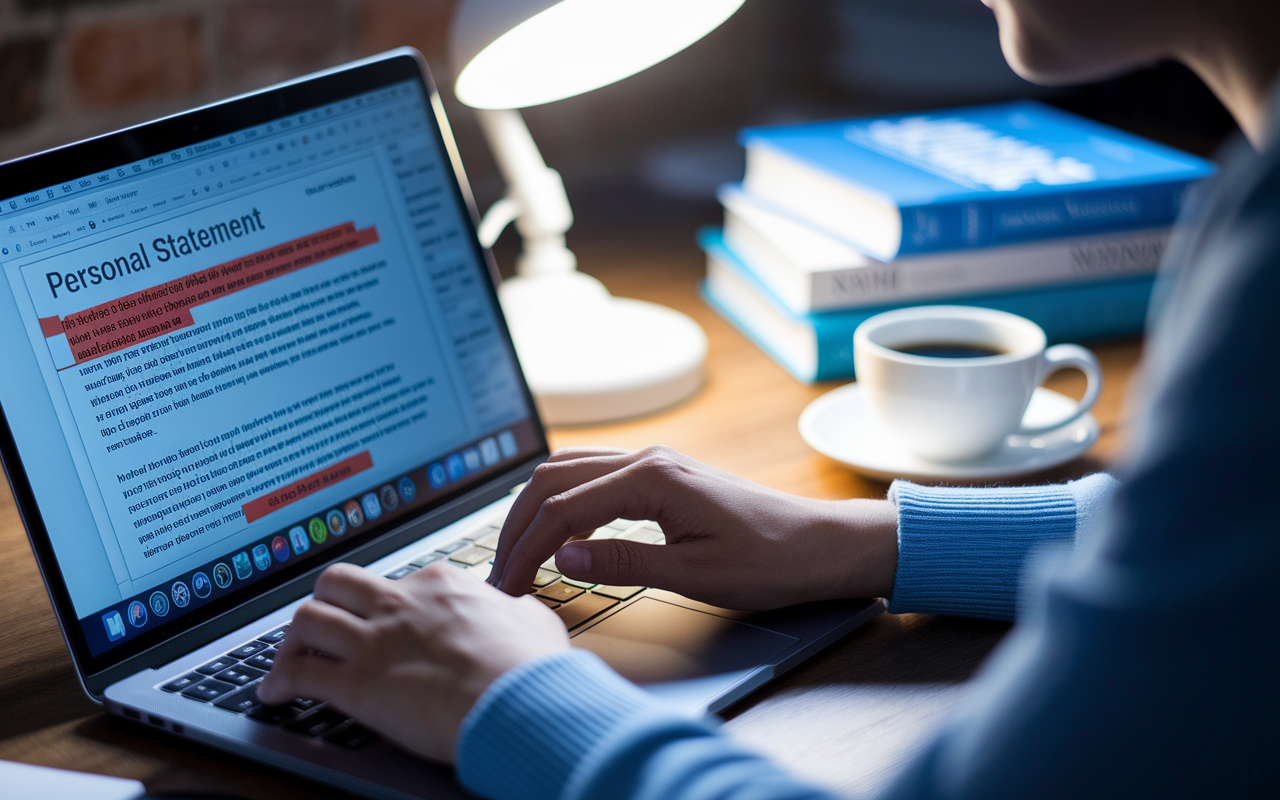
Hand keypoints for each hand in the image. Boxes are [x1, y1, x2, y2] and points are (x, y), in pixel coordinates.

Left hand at [256, 561, 568, 762]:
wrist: (521, 700)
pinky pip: (299, 674)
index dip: (386, 603)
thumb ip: (513, 610)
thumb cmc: (533, 666)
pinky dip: (278, 682)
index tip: (382, 620)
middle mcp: (401, 603)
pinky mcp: (357, 684)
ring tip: (289, 658)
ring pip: (308, 618)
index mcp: (441, 585)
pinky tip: (274, 694)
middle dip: (324, 601)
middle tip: (322, 624)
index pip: (397, 581)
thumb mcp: (533, 620)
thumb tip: (517, 610)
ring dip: (292, 639)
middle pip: (338, 584)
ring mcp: (375, 641)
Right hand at [488, 446, 897, 609]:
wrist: (820, 544)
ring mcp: (654, 461)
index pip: (562, 510)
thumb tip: (563, 558)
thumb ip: (624, 564)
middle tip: (499, 576)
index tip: (506, 590)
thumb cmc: (770, 561)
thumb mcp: (696, 576)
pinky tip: (557, 533)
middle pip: (553, 479)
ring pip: (568, 470)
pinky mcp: (662, 474)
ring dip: (535, 509)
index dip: (525, 551)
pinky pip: (593, 476)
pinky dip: (562, 501)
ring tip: (516, 555)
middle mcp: (647, 458)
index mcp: (651, 478)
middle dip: (517, 526)